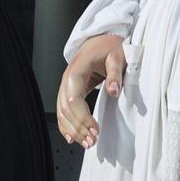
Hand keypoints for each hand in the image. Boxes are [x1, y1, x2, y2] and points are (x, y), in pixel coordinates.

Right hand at [57, 33, 126, 147]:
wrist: (101, 38)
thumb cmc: (108, 45)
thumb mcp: (117, 56)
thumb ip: (115, 73)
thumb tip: (113, 91)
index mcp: (76, 70)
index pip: (72, 99)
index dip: (82, 117)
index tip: (95, 130)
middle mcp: (67, 78)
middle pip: (65, 109)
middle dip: (78, 128)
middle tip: (92, 141)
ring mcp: (66, 84)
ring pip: (62, 112)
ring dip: (72, 130)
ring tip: (87, 143)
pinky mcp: (70, 90)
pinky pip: (63, 110)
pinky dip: (65, 125)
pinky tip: (71, 137)